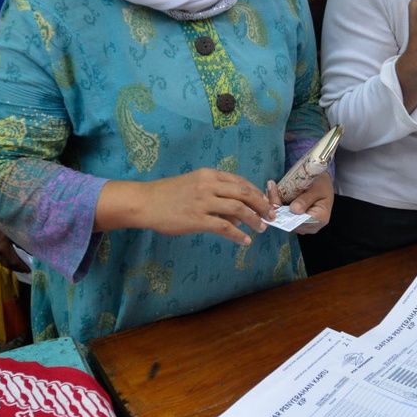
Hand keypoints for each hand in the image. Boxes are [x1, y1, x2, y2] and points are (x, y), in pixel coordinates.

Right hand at [0, 221, 28, 272]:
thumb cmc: (7, 217)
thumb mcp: (18, 230)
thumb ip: (25, 242)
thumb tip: (33, 252)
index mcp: (2, 246)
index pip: (14, 261)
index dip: (22, 267)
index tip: (29, 270)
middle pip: (6, 263)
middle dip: (16, 268)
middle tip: (25, 270)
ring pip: (1, 259)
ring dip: (10, 264)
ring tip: (19, 265)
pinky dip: (5, 258)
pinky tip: (11, 256)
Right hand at [136, 168, 273, 244]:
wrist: (145, 202)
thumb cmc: (168, 194)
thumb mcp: (194, 186)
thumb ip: (216, 196)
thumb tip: (239, 213)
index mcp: (209, 175)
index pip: (240, 181)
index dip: (256, 192)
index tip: (265, 202)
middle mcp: (208, 185)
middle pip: (244, 192)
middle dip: (261, 205)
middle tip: (270, 215)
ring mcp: (203, 201)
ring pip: (238, 209)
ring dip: (253, 219)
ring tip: (261, 228)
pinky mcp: (197, 219)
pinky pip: (224, 227)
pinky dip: (238, 234)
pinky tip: (244, 241)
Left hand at [267, 173, 332, 234]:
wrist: (322, 181)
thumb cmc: (322, 184)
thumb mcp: (317, 189)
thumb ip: (306, 199)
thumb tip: (294, 210)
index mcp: (320, 218)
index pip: (301, 222)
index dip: (287, 215)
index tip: (276, 203)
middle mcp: (311, 225)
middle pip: (290, 221)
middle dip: (278, 208)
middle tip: (271, 190)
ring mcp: (302, 224)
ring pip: (284, 218)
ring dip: (276, 205)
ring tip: (271, 188)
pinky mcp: (295, 219)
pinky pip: (284, 215)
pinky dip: (278, 205)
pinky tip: (273, 192)